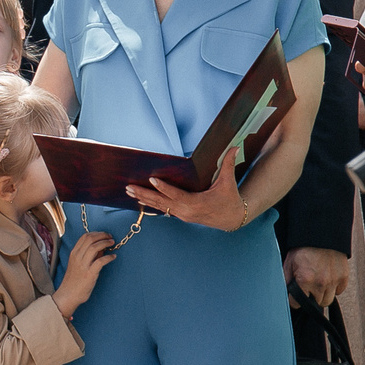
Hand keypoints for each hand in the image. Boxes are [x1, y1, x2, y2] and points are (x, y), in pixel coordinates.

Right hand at [53, 231, 118, 317]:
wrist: (69, 295)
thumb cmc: (74, 281)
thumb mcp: (78, 265)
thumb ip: (88, 255)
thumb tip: (101, 248)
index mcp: (74, 253)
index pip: (85, 237)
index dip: (97, 233)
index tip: (104, 235)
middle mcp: (77, 257)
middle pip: (90, 239)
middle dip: (103, 236)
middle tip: (110, 237)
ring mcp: (83, 265)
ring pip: (95, 247)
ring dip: (106, 243)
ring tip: (112, 244)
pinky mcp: (89, 273)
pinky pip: (100, 261)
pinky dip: (108, 257)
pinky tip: (113, 257)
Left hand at [127, 148, 247, 230]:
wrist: (232, 218)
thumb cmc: (230, 199)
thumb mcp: (229, 182)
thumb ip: (229, 164)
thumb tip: (235, 147)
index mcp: (196, 203)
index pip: (176, 195)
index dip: (163, 188)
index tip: (151, 179)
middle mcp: (186, 211)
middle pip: (161, 203)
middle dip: (144, 194)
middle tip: (129, 187)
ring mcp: (182, 215)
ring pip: (159, 207)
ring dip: (144, 199)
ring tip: (129, 192)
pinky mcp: (181, 215)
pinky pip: (163, 209)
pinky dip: (151, 204)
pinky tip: (140, 199)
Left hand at [284, 246, 349, 307]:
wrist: (322, 234)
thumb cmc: (305, 247)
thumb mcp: (289, 262)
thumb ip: (286, 280)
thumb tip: (285, 292)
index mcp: (305, 280)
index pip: (297, 303)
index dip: (293, 300)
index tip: (294, 296)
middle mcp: (321, 283)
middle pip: (315, 304)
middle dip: (309, 299)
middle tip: (306, 289)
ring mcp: (334, 281)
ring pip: (327, 301)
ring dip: (321, 296)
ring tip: (317, 285)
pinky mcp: (343, 277)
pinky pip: (338, 291)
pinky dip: (333, 289)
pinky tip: (327, 280)